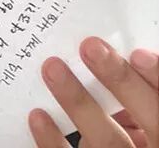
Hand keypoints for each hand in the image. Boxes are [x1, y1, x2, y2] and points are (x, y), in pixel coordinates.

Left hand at [28, 37, 158, 146]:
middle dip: (119, 81)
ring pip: (105, 140)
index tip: (138, 55)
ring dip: (77, 101)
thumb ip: (141, 92)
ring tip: (53, 68)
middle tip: (90, 47)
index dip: (156, 79)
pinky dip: (52, 140)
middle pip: (144, 120)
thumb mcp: (147, 115)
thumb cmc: (135, 135)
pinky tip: (38, 115)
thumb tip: (122, 55)